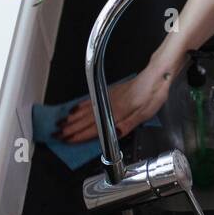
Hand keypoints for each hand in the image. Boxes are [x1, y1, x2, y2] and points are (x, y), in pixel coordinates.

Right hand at [54, 60, 176, 142]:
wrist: (157, 75)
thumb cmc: (153, 94)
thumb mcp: (145, 114)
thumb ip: (128, 125)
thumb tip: (113, 134)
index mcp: (118, 112)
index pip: (95, 127)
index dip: (80, 135)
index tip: (68, 140)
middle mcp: (110, 104)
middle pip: (86, 119)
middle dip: (70, 128)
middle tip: (57, 134)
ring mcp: (109, 97)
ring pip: (86, 109)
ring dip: (72, 118)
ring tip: (60, 123)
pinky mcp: (111, 91)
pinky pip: (91, 100)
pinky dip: (81, 105)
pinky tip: (75, 109)